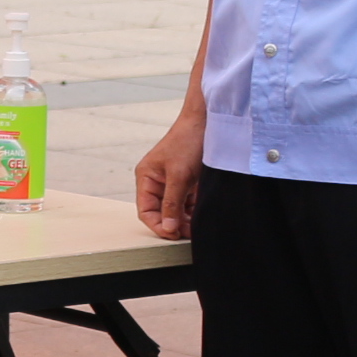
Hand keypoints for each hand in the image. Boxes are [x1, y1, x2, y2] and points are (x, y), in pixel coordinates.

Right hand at [135, 105, 206, 240]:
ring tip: (198, 225)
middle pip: (161, 212)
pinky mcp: (189, 181)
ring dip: (186, 219)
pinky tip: (203, 215)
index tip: (173, 235)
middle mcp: (157, 182)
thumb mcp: (179, 176)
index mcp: (146, 178)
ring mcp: (174, 182)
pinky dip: (195, 210)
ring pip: (176, 209)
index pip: (146, 211)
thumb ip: (172, 204)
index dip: (158, 225)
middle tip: (190, 233)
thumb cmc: (188, 141)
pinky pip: (189, 202)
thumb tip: (167, 229)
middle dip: (174, 224)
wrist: (210, 121)